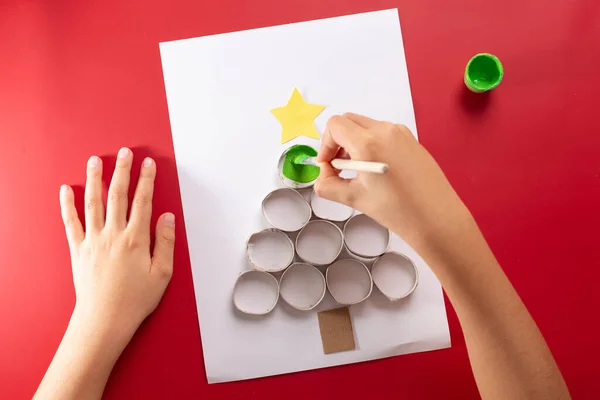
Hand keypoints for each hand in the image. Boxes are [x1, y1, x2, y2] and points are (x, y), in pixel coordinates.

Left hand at [59, 148, 174, 339]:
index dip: (146, 179)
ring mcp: (92, 240)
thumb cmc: (135, 300)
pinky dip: (67, 204)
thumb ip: (166, 242)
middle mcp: (112, 235)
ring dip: (94, 178)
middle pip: (117, 194)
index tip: (148, 163)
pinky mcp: (78, 249)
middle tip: (124, 152)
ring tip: (95, 160)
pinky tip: (66, 189)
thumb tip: (166, 217)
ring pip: (92, 202)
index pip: (143, 201)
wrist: (104, 320)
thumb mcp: (162, 274)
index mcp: (135, 239)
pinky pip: (71, 222)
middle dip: (122, 170)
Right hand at [315, 113, 470, 252]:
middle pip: (349, 121)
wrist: (436, 218)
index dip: (325, 144)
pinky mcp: (411, 140)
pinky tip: (376, 171)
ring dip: (354, 143)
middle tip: (338, 167)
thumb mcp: (354, 199)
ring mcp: (401, 133)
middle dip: (337, 141)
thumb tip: (323, 176)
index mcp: (369, 143)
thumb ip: (328, 185)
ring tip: (358, 172)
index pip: (335, 125)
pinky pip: (383, 133)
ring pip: (366, 126)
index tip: (327, 164)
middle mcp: (385, 131)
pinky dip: (371, 145)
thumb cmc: (399, 211)